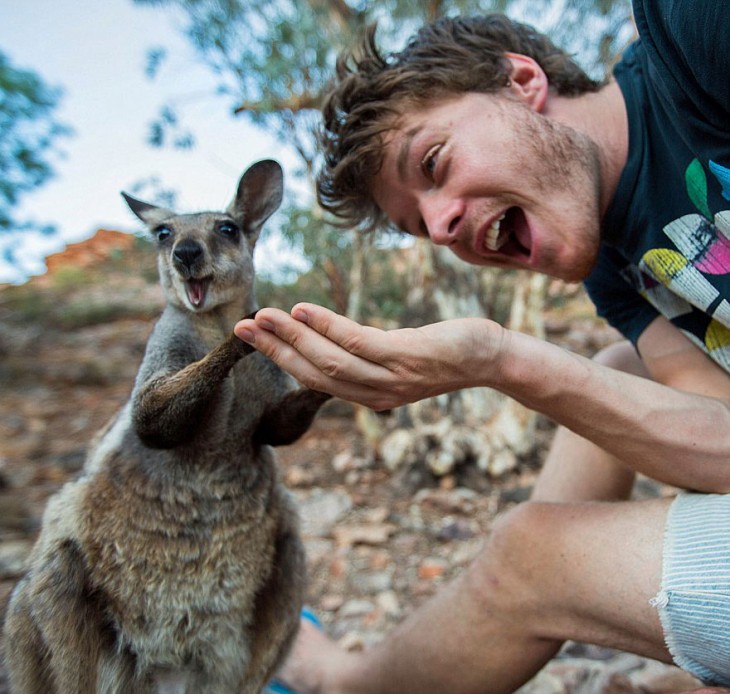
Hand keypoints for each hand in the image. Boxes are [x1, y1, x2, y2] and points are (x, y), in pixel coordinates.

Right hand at [234, 303, 503, 409]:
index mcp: (369, 394)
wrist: (490, 357)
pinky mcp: (406, 357)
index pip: (315, 379)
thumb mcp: (397, 359)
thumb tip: (333, 340)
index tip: (252, 338)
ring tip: (262, 317)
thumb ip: (365, 356)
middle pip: (314, 373)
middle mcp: (375, 394)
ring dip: (292, 338)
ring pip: (329, 360)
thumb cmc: (443, 353)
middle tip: (240, 327)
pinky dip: (326, 327)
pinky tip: (303, 310)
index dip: (281, 359)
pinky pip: (357, 343)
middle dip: (274, 350)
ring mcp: (390, 378)